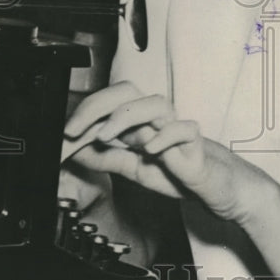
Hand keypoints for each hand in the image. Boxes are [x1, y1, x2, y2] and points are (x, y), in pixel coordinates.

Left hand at [63, 81, 263, 220]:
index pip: (107, 102)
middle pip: (126, 92)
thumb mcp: (132, 168)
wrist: (216, 187)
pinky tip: (150, 149)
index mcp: (138, 121)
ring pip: (154, 103)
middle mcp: (155, 119)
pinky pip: (184, 130)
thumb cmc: (179, 171)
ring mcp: (175, 129)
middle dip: (96, 106)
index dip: (83, 114)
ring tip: (106, 137)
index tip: (63, 135)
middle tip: (74, 130)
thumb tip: (74, 150)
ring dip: (125, 116)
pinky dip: (165, 136)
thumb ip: (105, 157)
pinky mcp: (196, 145)